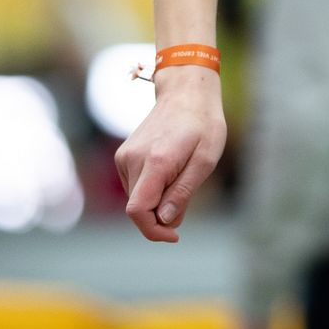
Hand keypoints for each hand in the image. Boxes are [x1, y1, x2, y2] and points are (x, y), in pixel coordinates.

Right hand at [114, 71, 225, 241]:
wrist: (185, 93)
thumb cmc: (203, 125)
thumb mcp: (206, 159)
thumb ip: (184, 191)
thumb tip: (166, 221)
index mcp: (156, 161)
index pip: (138, 210)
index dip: (153, 231)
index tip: (174, 236)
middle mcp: (132, 160)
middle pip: (138, 207)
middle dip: (161, 215)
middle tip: (188, 199)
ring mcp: (124, 157)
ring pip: (136, 198)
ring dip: (157, 201)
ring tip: (182, 176)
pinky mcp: (122, 156)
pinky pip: (135, 185)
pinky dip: (151, 189)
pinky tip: (170, 169)